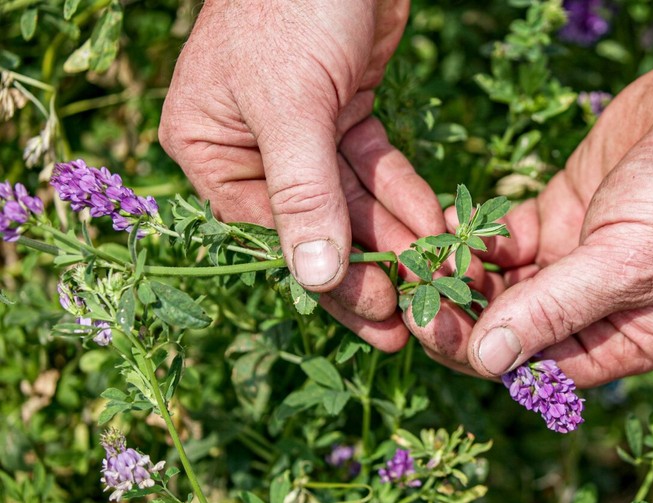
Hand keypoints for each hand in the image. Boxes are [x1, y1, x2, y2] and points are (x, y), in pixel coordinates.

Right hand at [159, 0, 444, 350]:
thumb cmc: (291, 8)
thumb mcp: (291, 104)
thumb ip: (303, 193)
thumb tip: (313, 278)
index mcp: (210, 148)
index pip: (272, 231)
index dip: (329, 277)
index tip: (379, 316)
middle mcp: (253, 148)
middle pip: (317, 224)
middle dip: (370, 269)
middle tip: (415, 320)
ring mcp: (303, 133)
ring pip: (355, 201)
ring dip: (399, 238)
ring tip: (441, 280)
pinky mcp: (347, 114)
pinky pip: (377, 168)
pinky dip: (407, 195)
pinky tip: (441, 227)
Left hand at [410, 48, 652, 385]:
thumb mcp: (628, 263)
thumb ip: (553, 311)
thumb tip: (487, 361)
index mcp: (625, 338)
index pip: (538, 366)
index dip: (481, 352)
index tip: (429, 322)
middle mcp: (598, 305)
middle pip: (513, 326)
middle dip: (463, 310)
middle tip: (414, 282)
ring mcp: (578, 256)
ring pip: (503, 282)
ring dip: (462, 271)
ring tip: (424, 251)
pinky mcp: (563, 210)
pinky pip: (506, 237)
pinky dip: (476, 234)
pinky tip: (446, 223)